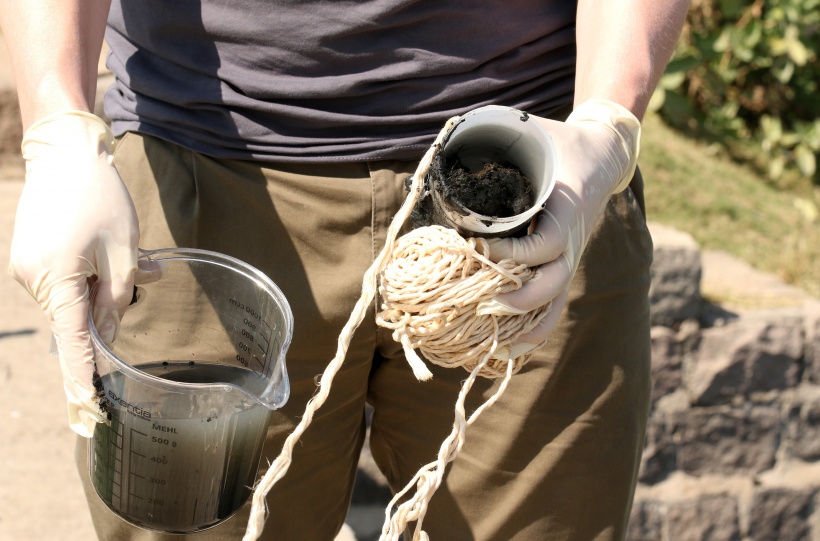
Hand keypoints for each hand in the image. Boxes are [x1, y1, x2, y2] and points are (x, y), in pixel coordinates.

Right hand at [8, 111, 139, 436]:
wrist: (65, 152)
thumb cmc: (99, 198)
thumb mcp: (122, 250)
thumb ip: (118, 296)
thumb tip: (109, 331)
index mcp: (56, 282)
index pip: (72, 344)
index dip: (82, 379)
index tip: (89, 411)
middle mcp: (34, 280)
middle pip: (77, 317)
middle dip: (108, 306)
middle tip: (136, 269)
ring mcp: (28, 268)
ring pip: (74, 297)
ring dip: (103, 284)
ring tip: (129, 252)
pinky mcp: (32, 256)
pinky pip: (66, 280)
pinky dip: (91, 273)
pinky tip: (110, 247)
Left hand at [477, 99, 640, 355]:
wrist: (603, 153)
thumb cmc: (558, 142)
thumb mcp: (531, 131)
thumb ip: (494, 136)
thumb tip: (445, 144)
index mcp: (565, 210)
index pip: (546, 245)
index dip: (514, 254)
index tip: (479, 250)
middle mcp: (571, 240)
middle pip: (554, 282)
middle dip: (520, 300)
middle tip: (483, 306)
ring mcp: (569, 256)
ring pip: (555, 302)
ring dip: (528, 327)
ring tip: (497, 349)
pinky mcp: (563, 265)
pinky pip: (553, 304)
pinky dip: (535, 329)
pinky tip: (511, 349)